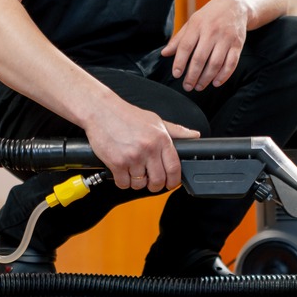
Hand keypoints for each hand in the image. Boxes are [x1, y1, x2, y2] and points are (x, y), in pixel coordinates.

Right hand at [84, 102, 199, 191]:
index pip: (174, 168)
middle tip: (151, 182)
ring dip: (137, 183)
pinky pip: (124, 183)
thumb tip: (195, 135)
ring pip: (140, 184)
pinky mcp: (117, 163)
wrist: (101, 111)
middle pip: (158, 181)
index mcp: (161, 139)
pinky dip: (123, 182)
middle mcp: (149, 149)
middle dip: (155, 185)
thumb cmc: (127, 116)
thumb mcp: (155, 120)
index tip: (171, 183)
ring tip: (134, 172)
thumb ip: (176, 131)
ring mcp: (133, 157)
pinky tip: (122, 172)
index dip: (174, 181)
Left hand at [161, 0, 247, 91]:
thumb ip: (179, 39)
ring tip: (199, 86)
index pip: (186, 46)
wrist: (235, 5)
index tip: (176, 75)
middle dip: (192, 75)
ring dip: (206, 78)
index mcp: (197, 25)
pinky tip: (216, 83)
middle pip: (200, 58)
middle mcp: (212, 31)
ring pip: (215, 63)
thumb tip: (164, 53)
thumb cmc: (209, 16)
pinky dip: (224, 75)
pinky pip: (231, 63)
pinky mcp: (238, 44)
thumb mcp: (192, 22)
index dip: (180, 62)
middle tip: (187, 86)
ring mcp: (226, 38)